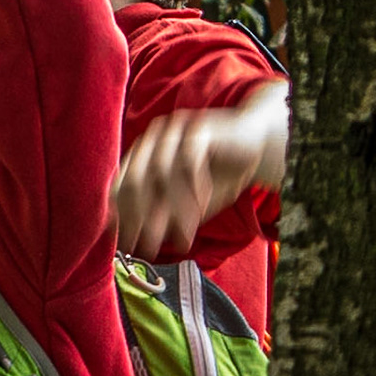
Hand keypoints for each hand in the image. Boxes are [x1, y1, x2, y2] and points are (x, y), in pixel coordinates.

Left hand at [113, 84, 287, 257]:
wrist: (254, 145)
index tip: (130, 247)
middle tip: (151, 246)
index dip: (123, 219)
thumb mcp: (188, 204)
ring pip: (161, 172)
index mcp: (141, 157)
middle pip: (133, 180)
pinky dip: (194, 184)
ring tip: (184, 233)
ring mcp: (172, 132)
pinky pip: (190, 157)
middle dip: (141, 217)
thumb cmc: (216, 176)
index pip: (120, 189)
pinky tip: (204, 203)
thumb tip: (140, 246)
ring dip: (173, 207)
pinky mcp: (198, 128)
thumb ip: (164, 219)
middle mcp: (151, 142)